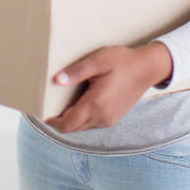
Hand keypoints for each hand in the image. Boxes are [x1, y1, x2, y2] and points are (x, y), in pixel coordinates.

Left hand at [44, 43, 170, 132]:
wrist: (147, 68)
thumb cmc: (122, 61)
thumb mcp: (98, 61)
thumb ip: (77, 71)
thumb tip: (57, 80)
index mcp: (96, 104)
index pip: (68, 124)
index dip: (52, 122)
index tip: (41, 114)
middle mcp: (102, 117)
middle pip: (73, 128)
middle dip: (59, 122)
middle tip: (48, 109)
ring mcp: (109, 119)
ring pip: (82, 127)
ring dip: (71, 120)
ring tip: (61, 106)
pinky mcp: (114, 118)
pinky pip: (92, 124)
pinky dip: (82, 119)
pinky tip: (79, 104)